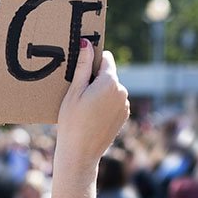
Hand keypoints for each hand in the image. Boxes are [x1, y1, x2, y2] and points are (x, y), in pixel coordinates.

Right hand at [55, 41, 128, 162]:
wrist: (80, 153)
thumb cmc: (72, 121)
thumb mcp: (74, 91)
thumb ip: (82, 66)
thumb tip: (86, 43)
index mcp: (110, 82)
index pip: (106, 58)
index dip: (92, 61)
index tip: (80, 71)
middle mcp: (122, 91)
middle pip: (108, 74)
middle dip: (95, 78)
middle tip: (78, 93)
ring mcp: (125, 105)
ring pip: (111, 88)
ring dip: (100, 91)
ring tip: (84, 107)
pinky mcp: (123, 116)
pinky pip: (114, 101)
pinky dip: (104, 103)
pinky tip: (91, 115)